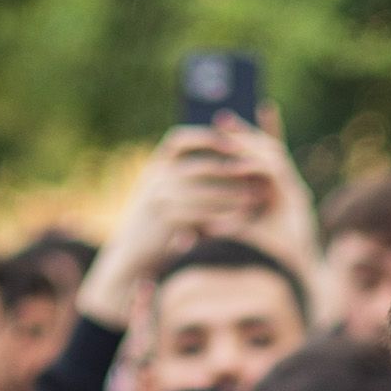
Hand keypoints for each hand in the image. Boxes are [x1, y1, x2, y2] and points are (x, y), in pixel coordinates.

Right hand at [78, 120, 308, 324]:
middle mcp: (155, 177)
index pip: (180, 140)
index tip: (233, 142)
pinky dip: (224, 214)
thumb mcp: (164, 193)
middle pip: (199, 165)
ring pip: (204, 190)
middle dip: (231, 169)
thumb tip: (225, 160)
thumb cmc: (156, 222)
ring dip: (233, 193)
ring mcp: (158, 198)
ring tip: (256, 196)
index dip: (207, 137)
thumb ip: (185, 177)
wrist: (132, 253)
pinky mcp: (165, 221)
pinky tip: (241, 218)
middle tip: (257, 173)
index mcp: (156, 165)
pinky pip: (201, 213)